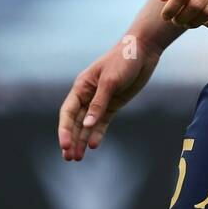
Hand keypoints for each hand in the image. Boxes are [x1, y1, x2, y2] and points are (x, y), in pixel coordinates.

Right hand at [57, 36, 159, 160]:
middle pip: (75, 121)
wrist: (143, 51)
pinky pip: (102, 122)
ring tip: (77, 158)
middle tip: (68, 158)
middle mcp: (87, 95)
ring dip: (81, 140)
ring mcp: (100, 101)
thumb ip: (99, 103)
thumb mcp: (111, 81)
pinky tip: (93, 145)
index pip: (67, 112)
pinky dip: (97, 133)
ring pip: (87, 125)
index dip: (64, 130)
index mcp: (81, 86)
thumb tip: (86, 124)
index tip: (64, 145)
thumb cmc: (123, 60)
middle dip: (71, 139)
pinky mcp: (113, 104)